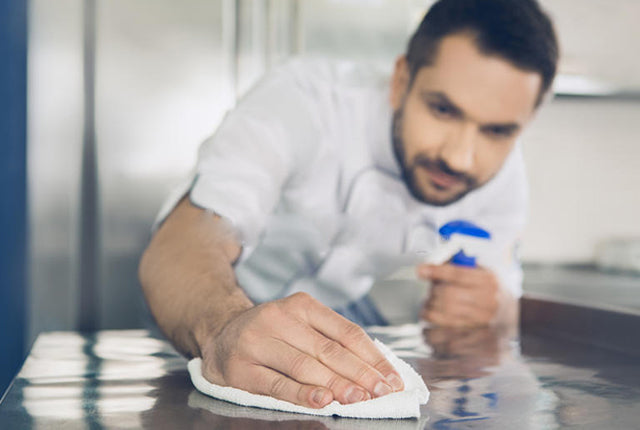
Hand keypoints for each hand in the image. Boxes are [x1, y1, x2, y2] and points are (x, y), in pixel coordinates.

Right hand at [198, 292, 403, 408]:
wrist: (220, 331)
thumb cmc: (271, 333)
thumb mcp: (300, 324)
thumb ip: (332, 340)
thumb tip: (374, 369)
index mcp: (301, 306)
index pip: (346, 332)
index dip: (372, 357)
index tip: (391, 378)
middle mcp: (279, 318)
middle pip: (329, 350)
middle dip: (360, 374)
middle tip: (382, 391)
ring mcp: (258, 342)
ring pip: (305, 366)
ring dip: (337, 385)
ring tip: (360, 398)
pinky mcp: (242, 368)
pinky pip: (277, 384)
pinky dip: (302, 394)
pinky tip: (323, 401)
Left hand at [417, 264, 503, 326]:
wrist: (513, 315)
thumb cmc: (492, 291)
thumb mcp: (482, 272)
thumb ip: (460, 267)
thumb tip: (433, 265)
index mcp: (488, 280)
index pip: (458, 274)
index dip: (437, 271)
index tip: (421, 270)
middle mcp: (487, 300)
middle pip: (450, 294)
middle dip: (434, 291)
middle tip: (430, 290)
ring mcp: (482, 318)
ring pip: (447, 313)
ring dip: (431, 307)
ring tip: (428, 304)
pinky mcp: (475, 333)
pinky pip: (448, 329)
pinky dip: (433, 322)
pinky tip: (428, 317)